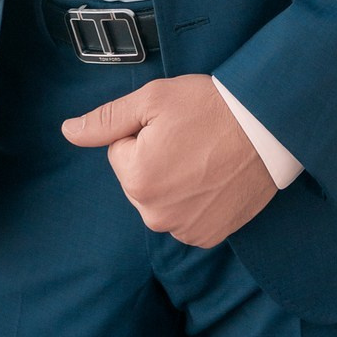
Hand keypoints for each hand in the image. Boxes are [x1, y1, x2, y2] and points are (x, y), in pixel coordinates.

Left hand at [60, 75, 276, 246]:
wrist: (269, 128)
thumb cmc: (211, 107)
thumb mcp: (153, 99)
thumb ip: (106, 119)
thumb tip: (68, 131)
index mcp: (137, 179)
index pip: (121, 152)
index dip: (145, 133)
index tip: (174, 125)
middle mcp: (156, 214)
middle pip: (139, 179)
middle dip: (157, 159)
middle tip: (191, 139)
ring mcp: (184, 230)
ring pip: (162, 199)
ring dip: (176, 181)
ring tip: (206, 156)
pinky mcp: (209, 237)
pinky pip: (186, 218)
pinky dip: (196, 201)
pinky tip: (215, 178)